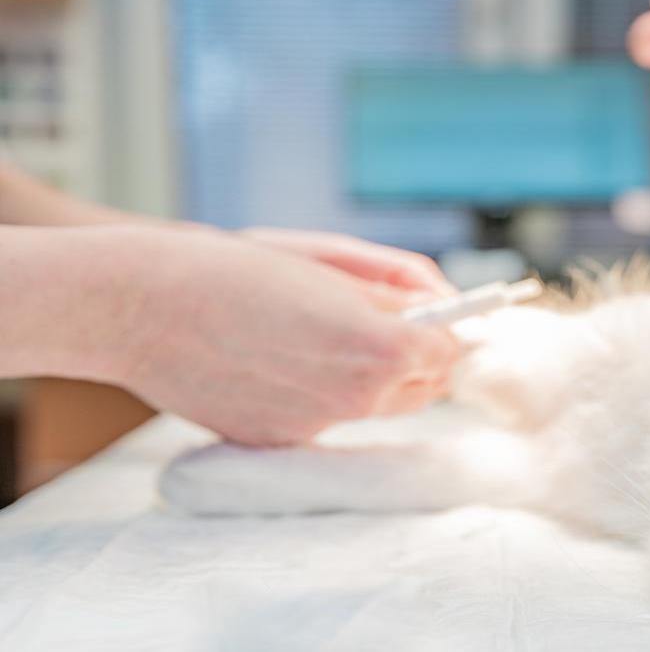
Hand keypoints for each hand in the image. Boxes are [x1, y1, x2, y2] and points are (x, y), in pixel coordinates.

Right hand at [90, 226, 458, 445]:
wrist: (143, 305)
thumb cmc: (237, 268)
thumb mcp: (331, 261)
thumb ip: (400, 288)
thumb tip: (443, 306)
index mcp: (380, 347)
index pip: (451, 351)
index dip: (449, 327)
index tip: (437, 315)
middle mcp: (357, 398)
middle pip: (426, 387)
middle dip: (420, 356)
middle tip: (393, 323)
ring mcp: (317, 428)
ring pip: (377, 406)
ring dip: (373, 375)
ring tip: (326, 335)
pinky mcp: (278, 442)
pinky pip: (324, 420)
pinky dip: (320, 393)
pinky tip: (280, 360)